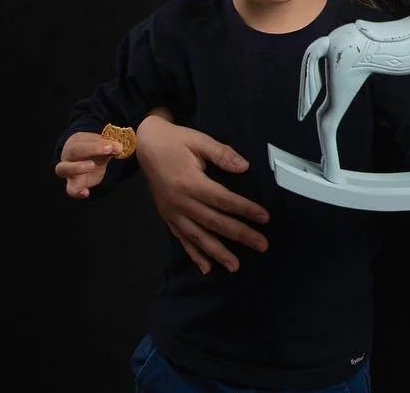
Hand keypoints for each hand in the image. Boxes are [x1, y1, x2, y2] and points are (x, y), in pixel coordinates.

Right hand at [55, 132, 120, 198]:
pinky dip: (76, 192)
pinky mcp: (73, 184)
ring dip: (77, 167)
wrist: (90, 159)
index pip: (84, 140)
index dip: (97, 143)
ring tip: (92, 166)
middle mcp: (69, 155)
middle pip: (74, 150)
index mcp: (76, 142)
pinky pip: (70, 189)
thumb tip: (119, 148)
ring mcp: (68, 170)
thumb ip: (111, 146)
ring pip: (63, 168)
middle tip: (108, 150)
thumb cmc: (96, 149)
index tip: (112, 145)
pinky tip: (85, 193)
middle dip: (91, 149)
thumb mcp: (104, 145)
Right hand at [136, 113, 269, 274]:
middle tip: (262, 245)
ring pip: (198, 237)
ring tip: (236, 266)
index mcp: (190, 183)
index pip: (223, 200)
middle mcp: (180, 203)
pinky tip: (207, 268)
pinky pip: (182, 240)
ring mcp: (172, 213)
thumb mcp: (199, 140)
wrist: (144, 146)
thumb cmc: (175, 141)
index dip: (245, 209)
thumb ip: (221, 154)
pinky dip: (194, 255)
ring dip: (218, 253)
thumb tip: (244, 167)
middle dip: (240, 235)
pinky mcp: (167, 218)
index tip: (265, 218)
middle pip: (214, 222)